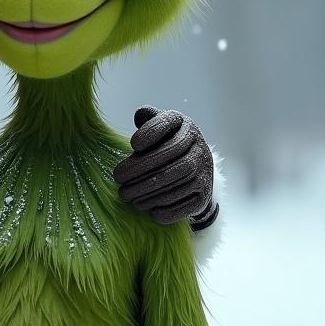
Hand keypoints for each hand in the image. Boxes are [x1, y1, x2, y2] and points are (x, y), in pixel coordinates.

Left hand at [113, 106, 215, 225]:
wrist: (195, 171)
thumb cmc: (166, 146)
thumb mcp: (159, 128)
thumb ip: (148, 117)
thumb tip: (140, 116)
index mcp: (185, 125)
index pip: (168, 123)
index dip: (151, 132)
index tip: (132, 145)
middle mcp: (199, 146)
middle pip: (172, 156)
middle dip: (141, 168)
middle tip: (118, 179)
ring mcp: (205, 171)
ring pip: (179, 181)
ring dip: (149, 191)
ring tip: (127, 195)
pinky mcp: (205, 194)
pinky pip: (187, 204)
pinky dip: (167, 209)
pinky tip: (148, 209)